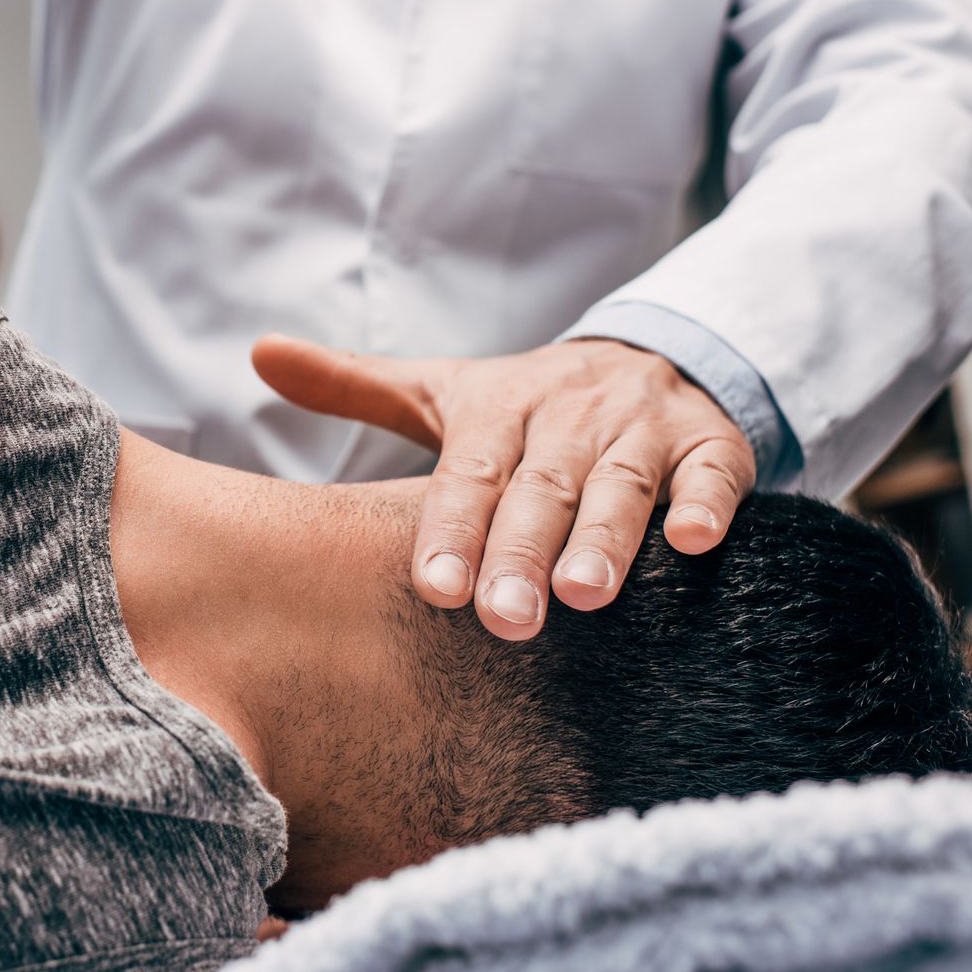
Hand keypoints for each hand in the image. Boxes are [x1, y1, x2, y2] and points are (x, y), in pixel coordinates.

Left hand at [252, 336, 756, 639]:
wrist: (652, 357)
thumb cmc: (528, 408)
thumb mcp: (444, 391)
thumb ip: (354, 385)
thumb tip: (258, 351)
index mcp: (499, 407)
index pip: (468, 473)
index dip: (451, 529)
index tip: (435, 589)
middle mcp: (569, 415)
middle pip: (540, 487)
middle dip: (521, 552)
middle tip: (504, 621)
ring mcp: (643, 426)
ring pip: (621, 485)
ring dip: (605, 538)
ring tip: (585, 594)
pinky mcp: (712, 442)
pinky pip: (713, 473)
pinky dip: (708, 504)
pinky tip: (694, 544)